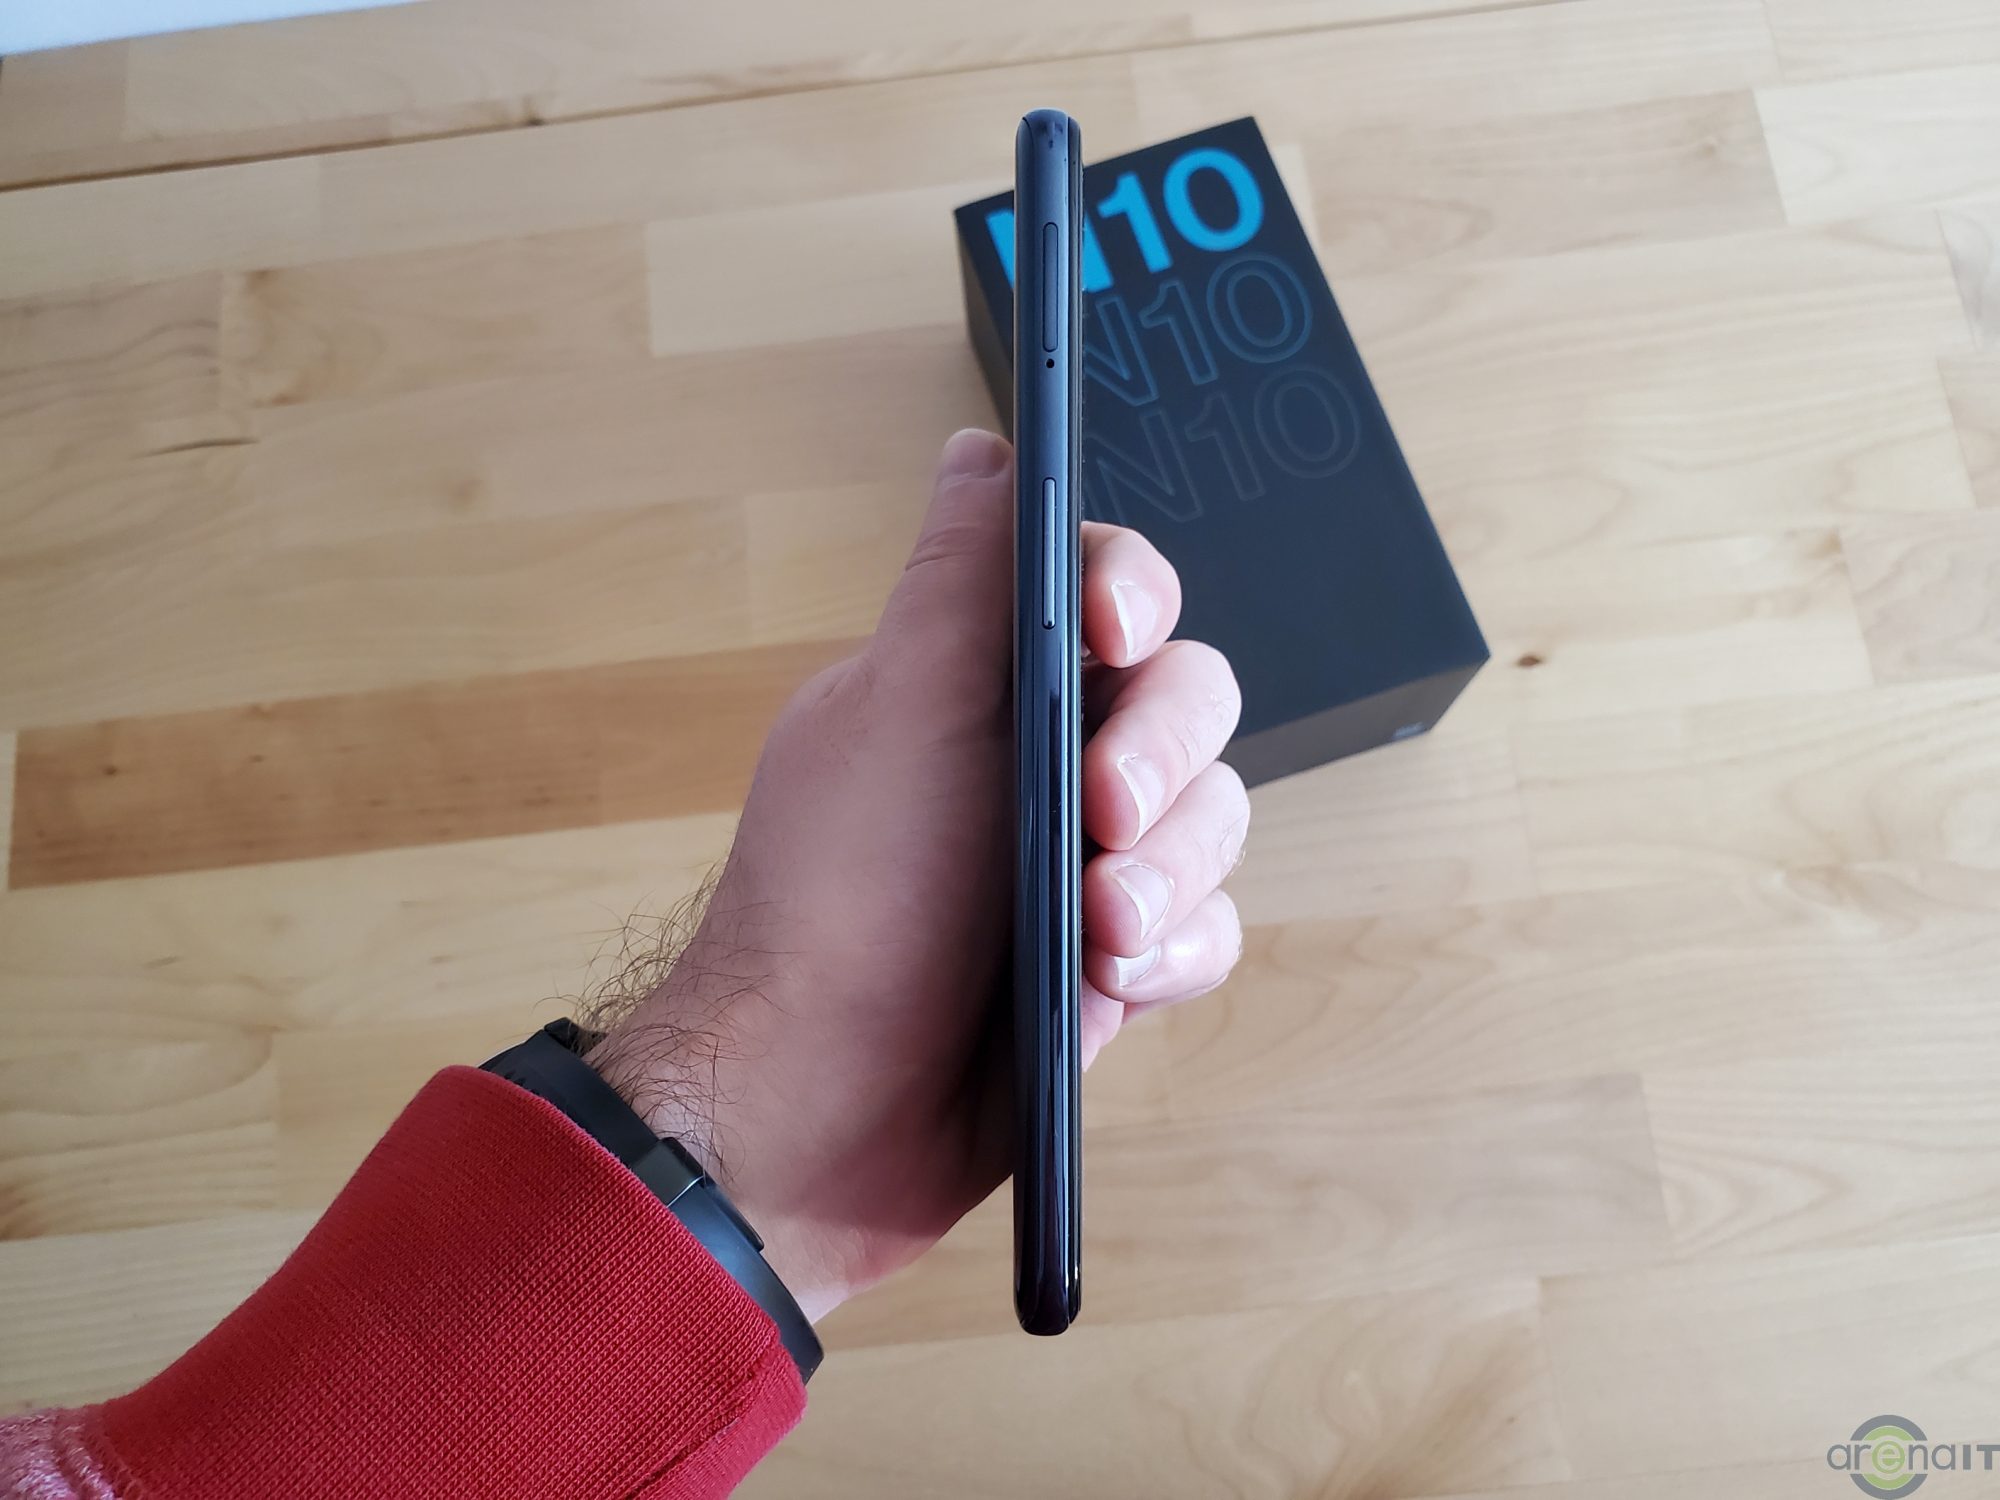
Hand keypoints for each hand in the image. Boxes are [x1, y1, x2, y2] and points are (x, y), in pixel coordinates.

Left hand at [588, 429, 1247, 1318]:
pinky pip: (1209, 931)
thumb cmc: (837, 897)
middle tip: (1100, 818)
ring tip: (1095, 934)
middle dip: (1156, 759)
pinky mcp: (1116, 967)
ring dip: (1166, 875)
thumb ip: (964, 574)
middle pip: (1189, 701)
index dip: (1133, 595)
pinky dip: (1170, 956)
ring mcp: (1086, 866)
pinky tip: (1107, 988)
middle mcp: (1045, 761)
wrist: (819, 1110)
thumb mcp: (898, 709)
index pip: (1108, 592)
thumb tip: (988, 449)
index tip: (1111, 630)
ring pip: (1214, 820)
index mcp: (984, 683)